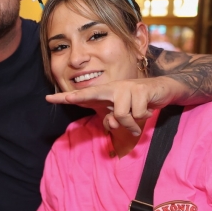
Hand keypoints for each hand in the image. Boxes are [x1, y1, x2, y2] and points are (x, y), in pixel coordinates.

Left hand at [46, 76, 180, 134]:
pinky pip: (137, 113)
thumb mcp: (122, 113)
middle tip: (68, 99)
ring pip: (120, 114)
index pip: (83, 95)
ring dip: (130, 123)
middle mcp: (113, 87)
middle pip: (93, 94)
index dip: (66, 98)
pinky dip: (143, 117)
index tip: (49, 98)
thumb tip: (108, 123)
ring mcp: (126, 87)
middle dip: (79, 96)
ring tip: (137, 120)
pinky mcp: (141, 90)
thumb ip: (112, 120)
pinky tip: (147, 109)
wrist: (162, 90)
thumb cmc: (137, 102)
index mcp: (105, 93)